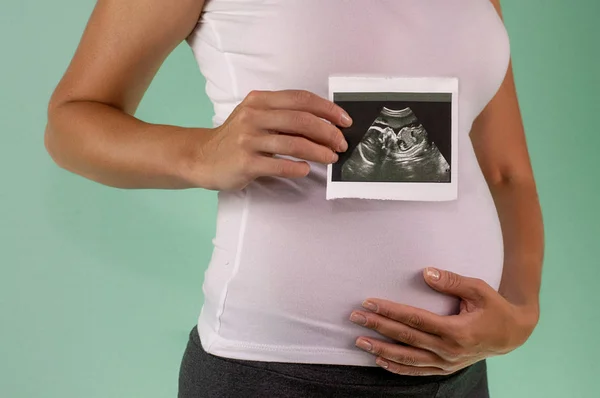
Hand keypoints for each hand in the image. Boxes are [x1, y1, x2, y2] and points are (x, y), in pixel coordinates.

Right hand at [186, 89, 351, 190]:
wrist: (201, 157)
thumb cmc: (235, 138)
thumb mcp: (254, 116)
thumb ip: (282, 115)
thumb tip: (322, 123)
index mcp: (259, 101)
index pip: (300, 99)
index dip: (327, 109)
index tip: (344, 120)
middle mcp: (254, 116)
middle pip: (301, 120)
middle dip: (328, 132)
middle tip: (341, 143)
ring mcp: (248, 139)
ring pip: (294, 143)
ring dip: (318, 151)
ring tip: (331, 157)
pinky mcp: (245, 162)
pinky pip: (278, 164)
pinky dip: (297, 167)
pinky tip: (306, 169)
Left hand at [349, 267, 539, 375]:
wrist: (512, 334)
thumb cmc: (495, 308)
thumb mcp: (479, 289)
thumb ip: (452, 281)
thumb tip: (426, 272)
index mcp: (457, 330)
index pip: (415, 319)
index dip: (390, 311)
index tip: (369, 303)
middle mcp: (449, 350)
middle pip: (406, 338)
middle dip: (378, 327)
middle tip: (355, 317)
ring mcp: (447, 363)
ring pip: (408, 358)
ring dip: (381, 349)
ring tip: (359, 341)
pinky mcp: (446, 369)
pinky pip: (418, 371)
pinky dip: (398, 367)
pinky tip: (380, 360)